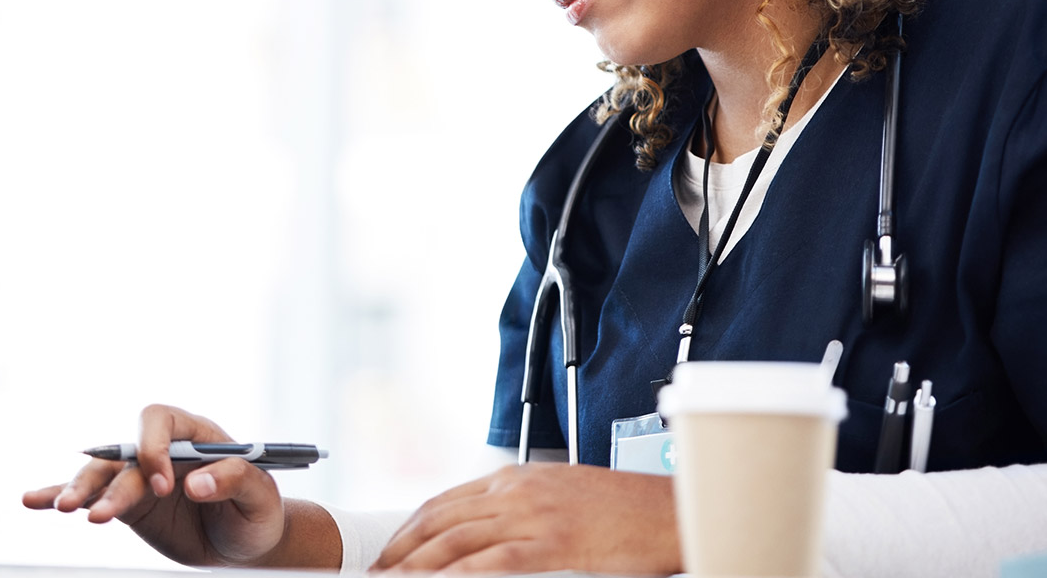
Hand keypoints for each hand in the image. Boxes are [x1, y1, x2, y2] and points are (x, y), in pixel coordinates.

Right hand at [21, 404, 285, 566]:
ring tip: (65, 509)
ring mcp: (141, 476)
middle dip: (108, 478)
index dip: (154, 448)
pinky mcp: (128, 503)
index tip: (163, 486)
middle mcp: (162, 450)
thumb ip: (235, 480)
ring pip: (102, 475)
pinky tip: (33, 500)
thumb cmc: (258, 511)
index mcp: (196, 434)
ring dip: (81, 489)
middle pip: (123, 452)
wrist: (245, 541)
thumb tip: (195, 483)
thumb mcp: (260, 495)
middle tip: (100, 512)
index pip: (161, 421)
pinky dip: (61, 496)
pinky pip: (92, 496)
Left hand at [372, 463, 682, 574]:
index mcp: (515, 478)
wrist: (671, 512)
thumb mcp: (561, 495)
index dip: (408, 531)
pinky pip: (491, 563)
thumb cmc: (625, 510)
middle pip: (439, 522)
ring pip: (454, 542)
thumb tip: (488, 533)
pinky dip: (457, 576)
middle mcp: (515, 492)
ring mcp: (532, 516)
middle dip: (400, 552)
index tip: (389, 554)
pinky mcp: (552, 544)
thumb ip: (522, 508)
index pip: (444, 503)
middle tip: (375, 576)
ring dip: (415, 567)